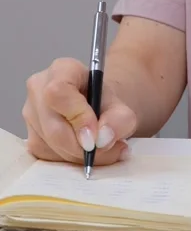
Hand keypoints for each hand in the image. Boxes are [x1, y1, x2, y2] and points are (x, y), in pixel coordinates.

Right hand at [22, 58, 136, 164]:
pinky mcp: (30, 136)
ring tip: (104, 150)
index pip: (58, 93)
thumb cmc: (104, 102)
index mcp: (61, 70)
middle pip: (53, 127)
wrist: (96, 106)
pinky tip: (86, 152)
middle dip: (82, 147)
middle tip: (108, 149)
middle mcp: (39, 88)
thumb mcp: (120, 107)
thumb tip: (103, 138)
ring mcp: (30, 114)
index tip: (96, 136)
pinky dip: (70, 160)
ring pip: (50, 146)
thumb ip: (118, 120)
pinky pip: (47, 156)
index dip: (77, 117)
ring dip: (79, 156)